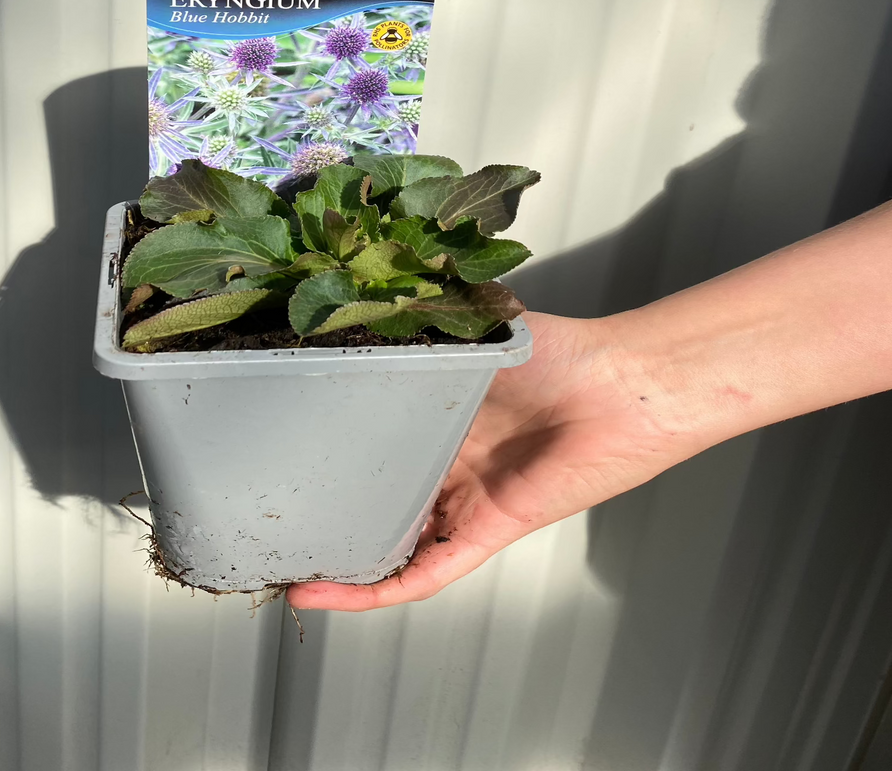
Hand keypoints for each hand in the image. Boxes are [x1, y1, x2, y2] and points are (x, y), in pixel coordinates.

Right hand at [286, 311, 694, 610]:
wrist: (623, 385)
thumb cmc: (561, 352)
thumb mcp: (472, 330)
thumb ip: (420, 324)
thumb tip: (361, 296)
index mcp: (442, 417)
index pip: (374, 442)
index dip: (331, 448)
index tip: (281, 443)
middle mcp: (448, 464)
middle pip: (378, 497)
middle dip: (328, 509)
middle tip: (268, 511)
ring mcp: (464, 503)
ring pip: (390, 545)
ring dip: (339, 561)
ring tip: (278, 566)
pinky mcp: (484, 533)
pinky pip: (420, 574)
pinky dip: (372, 590)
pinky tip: (321, 594)